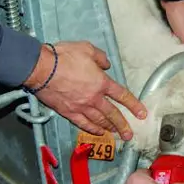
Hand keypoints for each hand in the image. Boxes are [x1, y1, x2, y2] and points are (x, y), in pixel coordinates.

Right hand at [23, 42, 146, 140]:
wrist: (42, 68)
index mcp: (101, 82)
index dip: (133, 105)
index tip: (141, 114)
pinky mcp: (68, 112)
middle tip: (130, 134)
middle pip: (112, 114)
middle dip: (123, 125)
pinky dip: (92, 129)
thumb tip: (106, 64)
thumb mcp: (86, 49)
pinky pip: (83, 123)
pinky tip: (98, 132)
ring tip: (117, 135)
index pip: (122, 95)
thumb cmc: (63, 57)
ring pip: (99, 121)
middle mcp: (94, 98)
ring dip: (109, 128)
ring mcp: (81, 107)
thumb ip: (100, 57)